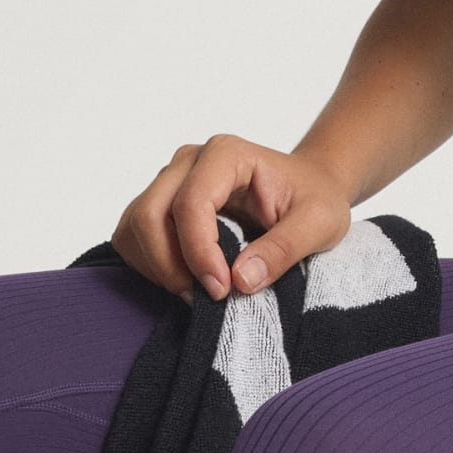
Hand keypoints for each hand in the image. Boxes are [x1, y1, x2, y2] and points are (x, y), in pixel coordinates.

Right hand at [110, 134, 353, 302]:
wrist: (309, 188)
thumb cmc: (315, 199)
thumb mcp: (319, 223)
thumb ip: (284, 249)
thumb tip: (240, 280)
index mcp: (227, 154)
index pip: (191, 203)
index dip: (199, 252)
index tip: (221, 290)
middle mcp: (190, 160)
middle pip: (150, 214)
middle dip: (170, 265)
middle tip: (206, 297)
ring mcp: (171, 180)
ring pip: (134, 226)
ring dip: (157, 267)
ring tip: (196, 291)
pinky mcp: (161, 203)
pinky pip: (133, 236)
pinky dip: (150, 265)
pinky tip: (185, 280)